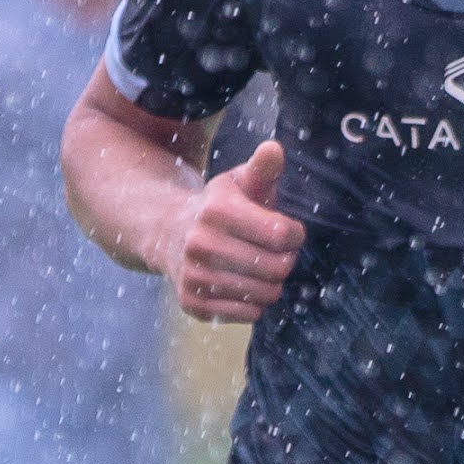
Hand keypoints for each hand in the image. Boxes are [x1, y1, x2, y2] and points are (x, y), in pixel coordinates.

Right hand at [168, 139, 304, 323]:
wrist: (168, 234)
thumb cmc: (217, 207)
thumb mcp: (237, 182)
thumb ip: (262, 167)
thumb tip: (274, 149)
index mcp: (216, 211)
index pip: (281, 234)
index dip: (295, 234)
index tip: (288, 230)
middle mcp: (200, 244)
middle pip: (277, 267)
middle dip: (286, 260)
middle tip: (276, 253)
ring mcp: (194, 276)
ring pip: (266, 294)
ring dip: (273, 283)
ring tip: (261, 268)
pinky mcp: (193, 304)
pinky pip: (249, 314)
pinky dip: (255, 303)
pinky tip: (244, 284)